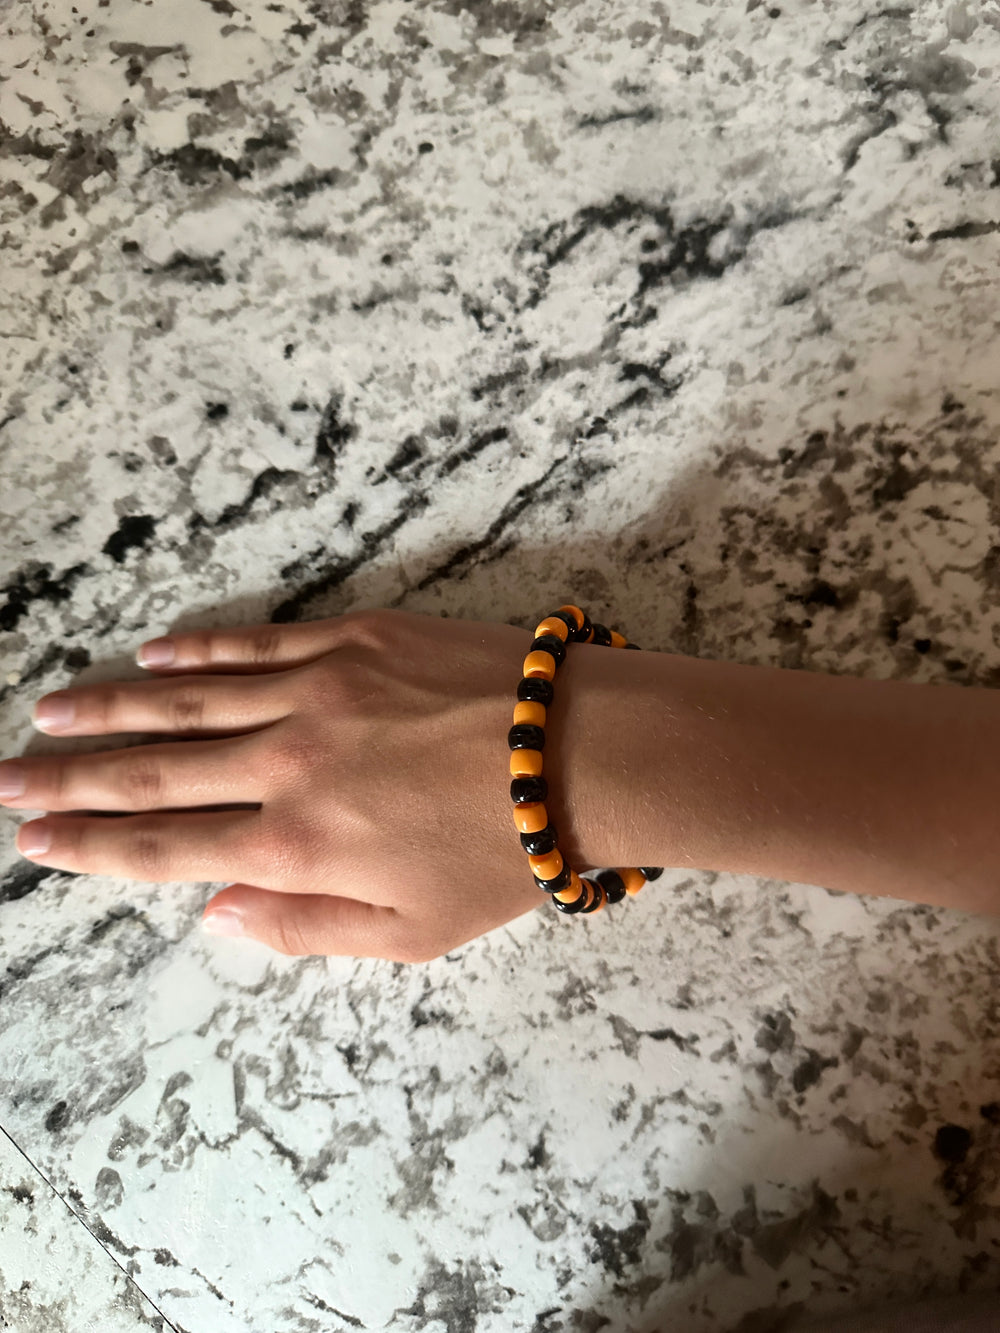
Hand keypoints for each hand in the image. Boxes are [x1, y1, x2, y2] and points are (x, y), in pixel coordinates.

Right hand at [0, 610, 560, 960]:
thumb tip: (217, 910)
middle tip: (7, 777)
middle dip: (72, 778)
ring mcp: (318, 688)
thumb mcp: (412, 933)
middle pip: (156, 769)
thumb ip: (304, 927)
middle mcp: (289, 762)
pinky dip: (199, 649)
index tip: (36, 838)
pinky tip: (152, 651)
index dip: (93, 845)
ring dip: (112, 706)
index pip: (167, 846)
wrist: (585, 752)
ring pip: (188, 698)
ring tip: (49, 711)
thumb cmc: (506, 854)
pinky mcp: (356, 638)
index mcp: (299, 845)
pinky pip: (256, 643)